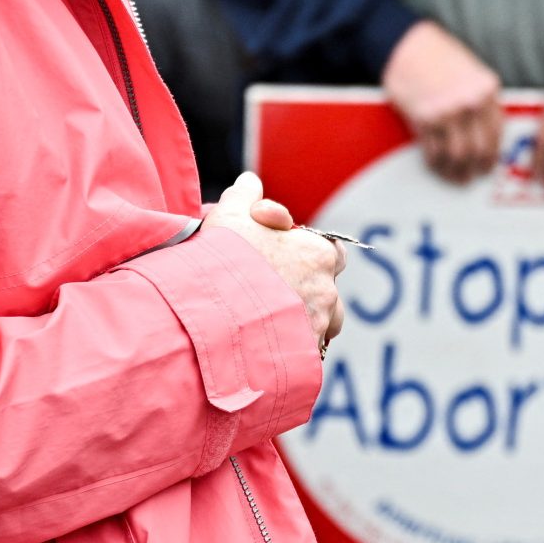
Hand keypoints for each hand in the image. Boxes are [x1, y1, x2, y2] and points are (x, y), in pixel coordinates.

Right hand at [205, 173, 345, 350]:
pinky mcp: (305, 360)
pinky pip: (306, 353)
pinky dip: (292, 350)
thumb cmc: (225, 262)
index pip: (331, 251)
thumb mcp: (229, 215)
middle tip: (278, 294)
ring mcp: (318, 328)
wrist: (212, 317)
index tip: (289, 258)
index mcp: (319, 254)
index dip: (311, 254)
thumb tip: (249, 182)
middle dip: (309, 292)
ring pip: (323, 324)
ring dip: (306, 322)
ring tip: (274, 325)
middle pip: (328, 290)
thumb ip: (243, 195)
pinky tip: (268, 348)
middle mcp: (327, 291)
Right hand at [383, 20, 503, 183]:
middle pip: (478, 150)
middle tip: (471, 177)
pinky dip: (435, 163)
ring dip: (455, 171)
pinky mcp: (424, 118)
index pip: (496, 134)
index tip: (488, 165)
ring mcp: (447, 112)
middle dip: (475, 168)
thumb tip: (486, 134)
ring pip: (456, 156)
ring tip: (455, 177)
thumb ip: (482, 101)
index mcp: (487, 90)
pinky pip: (433, 151)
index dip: (492, 155)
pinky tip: (436, 164)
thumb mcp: (473, 72)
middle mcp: (470, 103)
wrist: (407, 44)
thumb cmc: (439, 55)